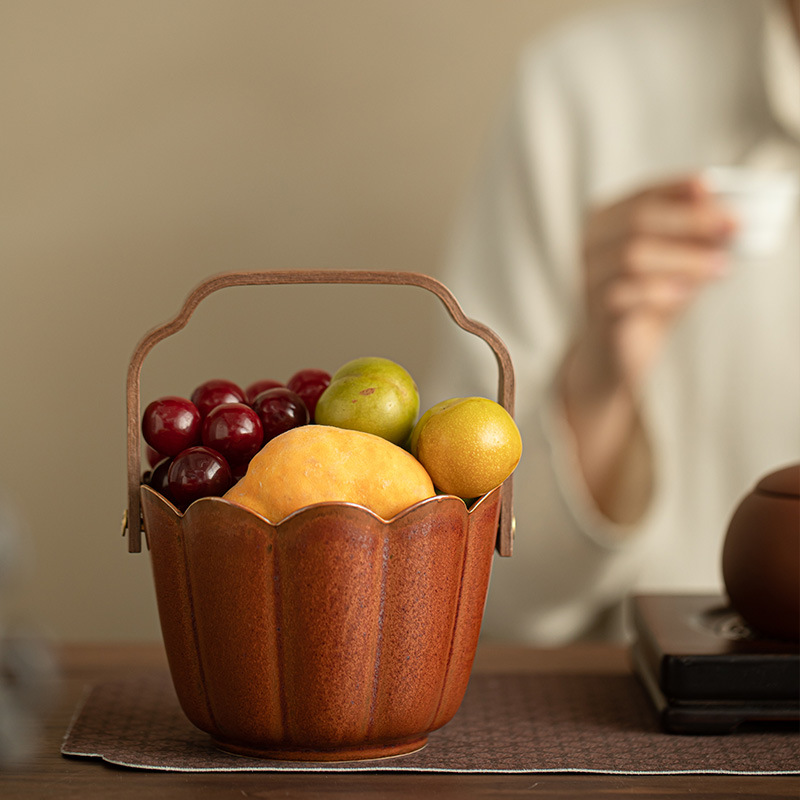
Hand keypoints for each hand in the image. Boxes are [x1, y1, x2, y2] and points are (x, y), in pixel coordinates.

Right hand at [559, 176, 736, 522]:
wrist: (614, 354)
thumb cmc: (647, 300)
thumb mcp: (675, 263)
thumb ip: (695, 241)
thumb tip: (729, 219)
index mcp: (606, 223)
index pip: (643, 195)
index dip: (678, 189)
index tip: (715, 188)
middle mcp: (590, 245)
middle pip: (638, 220)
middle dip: (691, 220)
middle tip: (733, 226)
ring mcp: (589, 278)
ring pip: (632, 255)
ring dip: (683, 258)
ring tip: (719, 267)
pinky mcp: (596, 311)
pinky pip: (623, 294)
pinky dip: (659, 290)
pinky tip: (685, 294)